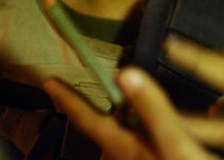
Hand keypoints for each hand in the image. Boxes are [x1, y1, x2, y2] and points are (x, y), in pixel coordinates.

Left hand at [43, 35, 223, 157]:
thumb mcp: (175, 141)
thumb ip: (152, 107)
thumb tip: (125, 73)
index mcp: (126, 147)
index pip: (88, 119)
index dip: (68, 99)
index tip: (48, 82)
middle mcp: (124, 157)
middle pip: (102, 128)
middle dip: (92, 108)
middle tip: (79, 89)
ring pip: (119, 137)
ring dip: (117, 120)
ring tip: (122, 104)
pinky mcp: (148, 159)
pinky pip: (134, 144)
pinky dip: (135, 130)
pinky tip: (150, 129)